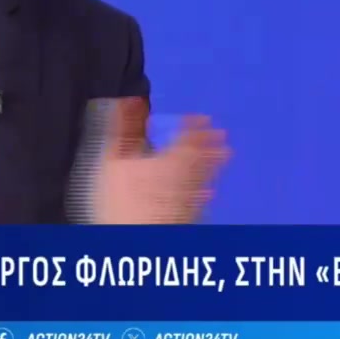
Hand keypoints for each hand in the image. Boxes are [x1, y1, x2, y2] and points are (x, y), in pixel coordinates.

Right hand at [93, 104, 229, 223]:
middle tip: (222, 134)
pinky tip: (209, 194)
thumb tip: (133, 100)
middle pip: (201, 158)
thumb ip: (125, 127)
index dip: (195, 126)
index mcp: (169, 160)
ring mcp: (187, 199)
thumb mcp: (114, 158)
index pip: (187, 138)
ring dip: (214, 163)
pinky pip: (199, 201)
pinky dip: (205, 193)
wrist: (134, 238)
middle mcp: (184, 178)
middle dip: (210, 144)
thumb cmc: (123, 198)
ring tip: (225, 153)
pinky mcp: (185, 217)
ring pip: (204, 177)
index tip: (203, 117)